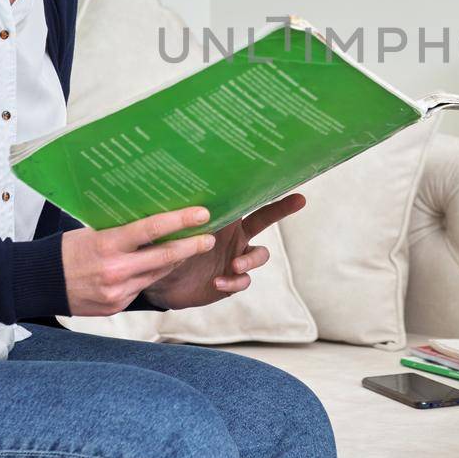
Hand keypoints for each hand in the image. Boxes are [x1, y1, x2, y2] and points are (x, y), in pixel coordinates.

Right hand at [62, 206, 222, 315]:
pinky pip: (142, 288)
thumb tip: (153, 222)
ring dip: (175, 260)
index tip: (202, 214)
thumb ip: (121, 232)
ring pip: (157, 274)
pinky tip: (155, 266)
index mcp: (107, 245)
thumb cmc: (65, 251)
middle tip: (209, 237)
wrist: (40, 284)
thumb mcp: (92, 233)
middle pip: (164, 256)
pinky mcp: (117, 306)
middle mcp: (116, 271)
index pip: (151, 229)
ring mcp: (118, 292)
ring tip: (190, 248)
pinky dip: (150, 276)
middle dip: (191, 246)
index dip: (180, 221)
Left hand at [143, 193, 306, 309]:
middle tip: (299, 199)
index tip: (284, 175)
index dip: (263, 187)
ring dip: (250, 259)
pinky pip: (243, 280)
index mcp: (222, 217)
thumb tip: (176, 183)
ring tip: (234, 264)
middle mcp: (235, 235)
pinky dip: (234, 280)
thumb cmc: (165, 247)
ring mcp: (236, 257)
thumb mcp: (172, 228)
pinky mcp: (231, 279)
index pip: (245, 199)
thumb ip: (180, 213)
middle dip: (282, 207)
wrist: (159, 281)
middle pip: (265, 218)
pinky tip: (218, 282)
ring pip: (259, 255)